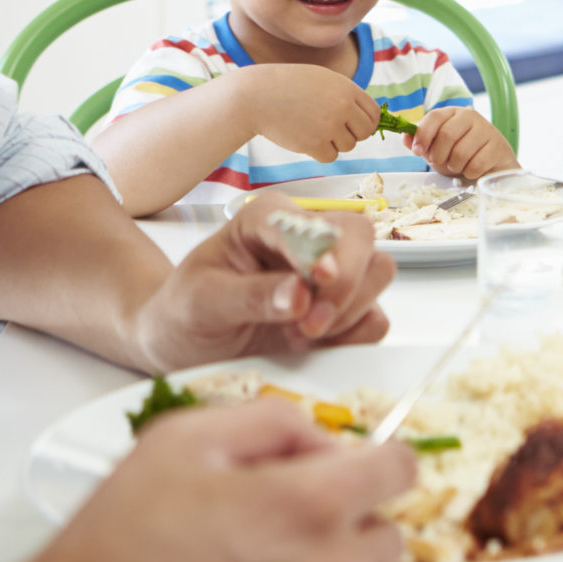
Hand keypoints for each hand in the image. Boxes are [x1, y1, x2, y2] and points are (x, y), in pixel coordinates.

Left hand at [131, 196, 393, 368]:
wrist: (183, 344)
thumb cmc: (184, 312)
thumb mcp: (201, 302)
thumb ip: (248, 295)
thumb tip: (300, 295)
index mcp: (268, 218)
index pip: (315, 221)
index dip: (325, 250)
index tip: (318, 280)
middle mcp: (307, 236)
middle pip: (360, 238)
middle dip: (345, 284)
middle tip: (308, 324)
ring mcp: (331, 273)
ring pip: (379, 272)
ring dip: (349, 310)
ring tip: (299, 335)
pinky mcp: (343, 310)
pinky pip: (375, 317)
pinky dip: (351, 335)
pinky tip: (308, 344)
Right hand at [240, 64, 381, 164]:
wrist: (256, 96)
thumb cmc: (288, 85)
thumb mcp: (322, 79)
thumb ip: (345, 95)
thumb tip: (366, 117)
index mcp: (347, 88)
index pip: (373, 113)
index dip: (367, 122)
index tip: (356, 125)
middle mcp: (342, 107)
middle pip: (364, 132)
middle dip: (353, 134)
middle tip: (335, 130)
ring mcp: (328, 126)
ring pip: (347, 146)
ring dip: (334, 143)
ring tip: (314, 129)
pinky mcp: (313, 143)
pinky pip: (330, 156)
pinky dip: (320, 152)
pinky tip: (306, 138)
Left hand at [408, 105, 517, 182]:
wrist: (492, 165)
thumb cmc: (462, 154)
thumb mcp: (436, 148)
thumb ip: (420, 141)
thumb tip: (404, 136)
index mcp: (453, 113)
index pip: (435, 117)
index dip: (423, 134)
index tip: (417, 151)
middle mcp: (471, 117)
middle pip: (446, 135)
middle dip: (438, 156)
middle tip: (441, 163)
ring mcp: (487, 130)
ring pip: (460, 153)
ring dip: (454, 166)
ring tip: (458, 166)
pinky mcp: (498, 147)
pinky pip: (475, 165)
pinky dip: (469, 173)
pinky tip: (473, 169)